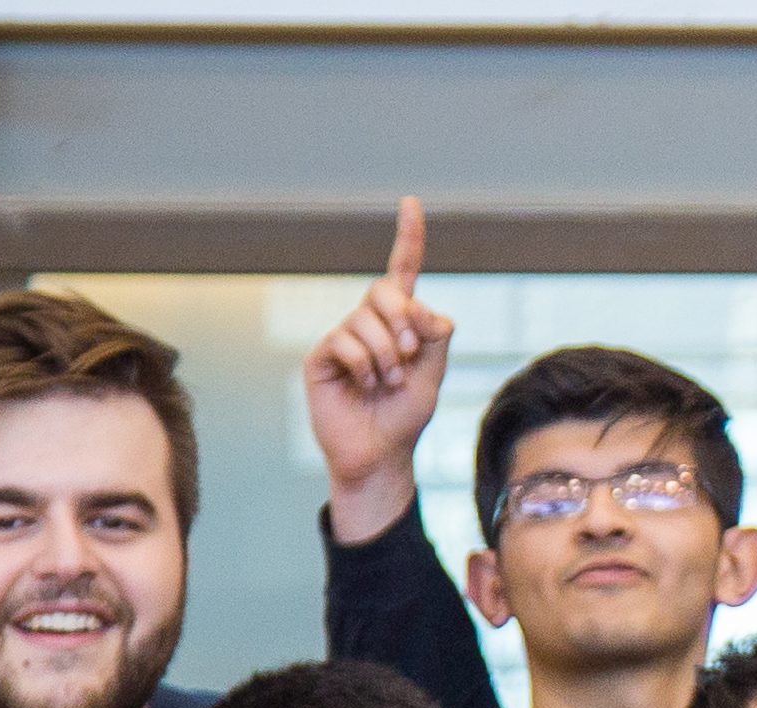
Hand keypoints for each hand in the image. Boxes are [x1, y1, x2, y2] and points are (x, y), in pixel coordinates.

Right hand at [303, 197, 454, 540]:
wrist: (380, 453)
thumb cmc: (404, 416)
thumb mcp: (432, 375)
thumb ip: (434, 338)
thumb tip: (426, 310)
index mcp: (399, 322)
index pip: (402, 272)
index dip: (407, 238)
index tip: (411, 204)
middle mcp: (368, 323)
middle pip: (386, 291)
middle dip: (404, 320)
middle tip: (410, 356)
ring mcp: (342, 337)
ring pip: (367, 321)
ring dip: (387, 356)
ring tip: (386, 384)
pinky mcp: (321, 356)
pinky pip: (345, 342)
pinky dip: (365, 366)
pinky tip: (365, 387)